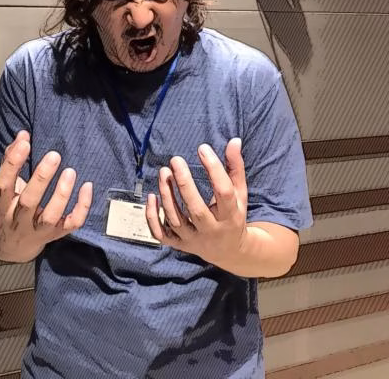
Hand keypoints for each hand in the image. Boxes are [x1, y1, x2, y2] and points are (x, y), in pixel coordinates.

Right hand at [0, 130, 92, 259]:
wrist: (10, 247)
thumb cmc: (9, 207)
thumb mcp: (5, 187)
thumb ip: (12, 159)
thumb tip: (23, 135)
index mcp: (1, 205)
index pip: (3, 184)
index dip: (12, 164)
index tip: (25, 143)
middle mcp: (18, 220)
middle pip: (28, 202)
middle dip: (41, 179)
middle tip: (54, 155)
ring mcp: (38, 230)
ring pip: (51, 216)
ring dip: (62, 194)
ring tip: (70, 171)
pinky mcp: (56, 235)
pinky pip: (72, 224)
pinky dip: (82, 207)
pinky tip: (87, 186)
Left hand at [146, 138, 247, 267]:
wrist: (229, 251)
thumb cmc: (234, 214)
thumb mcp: (240, 193)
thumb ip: (236, 167)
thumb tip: (234, 140)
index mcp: (230, 216)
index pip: (224, 192)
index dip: (214, 170)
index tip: (203, 148)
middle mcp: (212, 230)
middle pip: (196, 210)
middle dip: (184, 184)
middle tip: (175, 160)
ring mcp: (193, 240)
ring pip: (176, 221)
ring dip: (167, 195)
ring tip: (164, 171)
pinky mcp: (179, 245)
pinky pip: (161, 234)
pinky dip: (153, 217)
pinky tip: (152, 196)